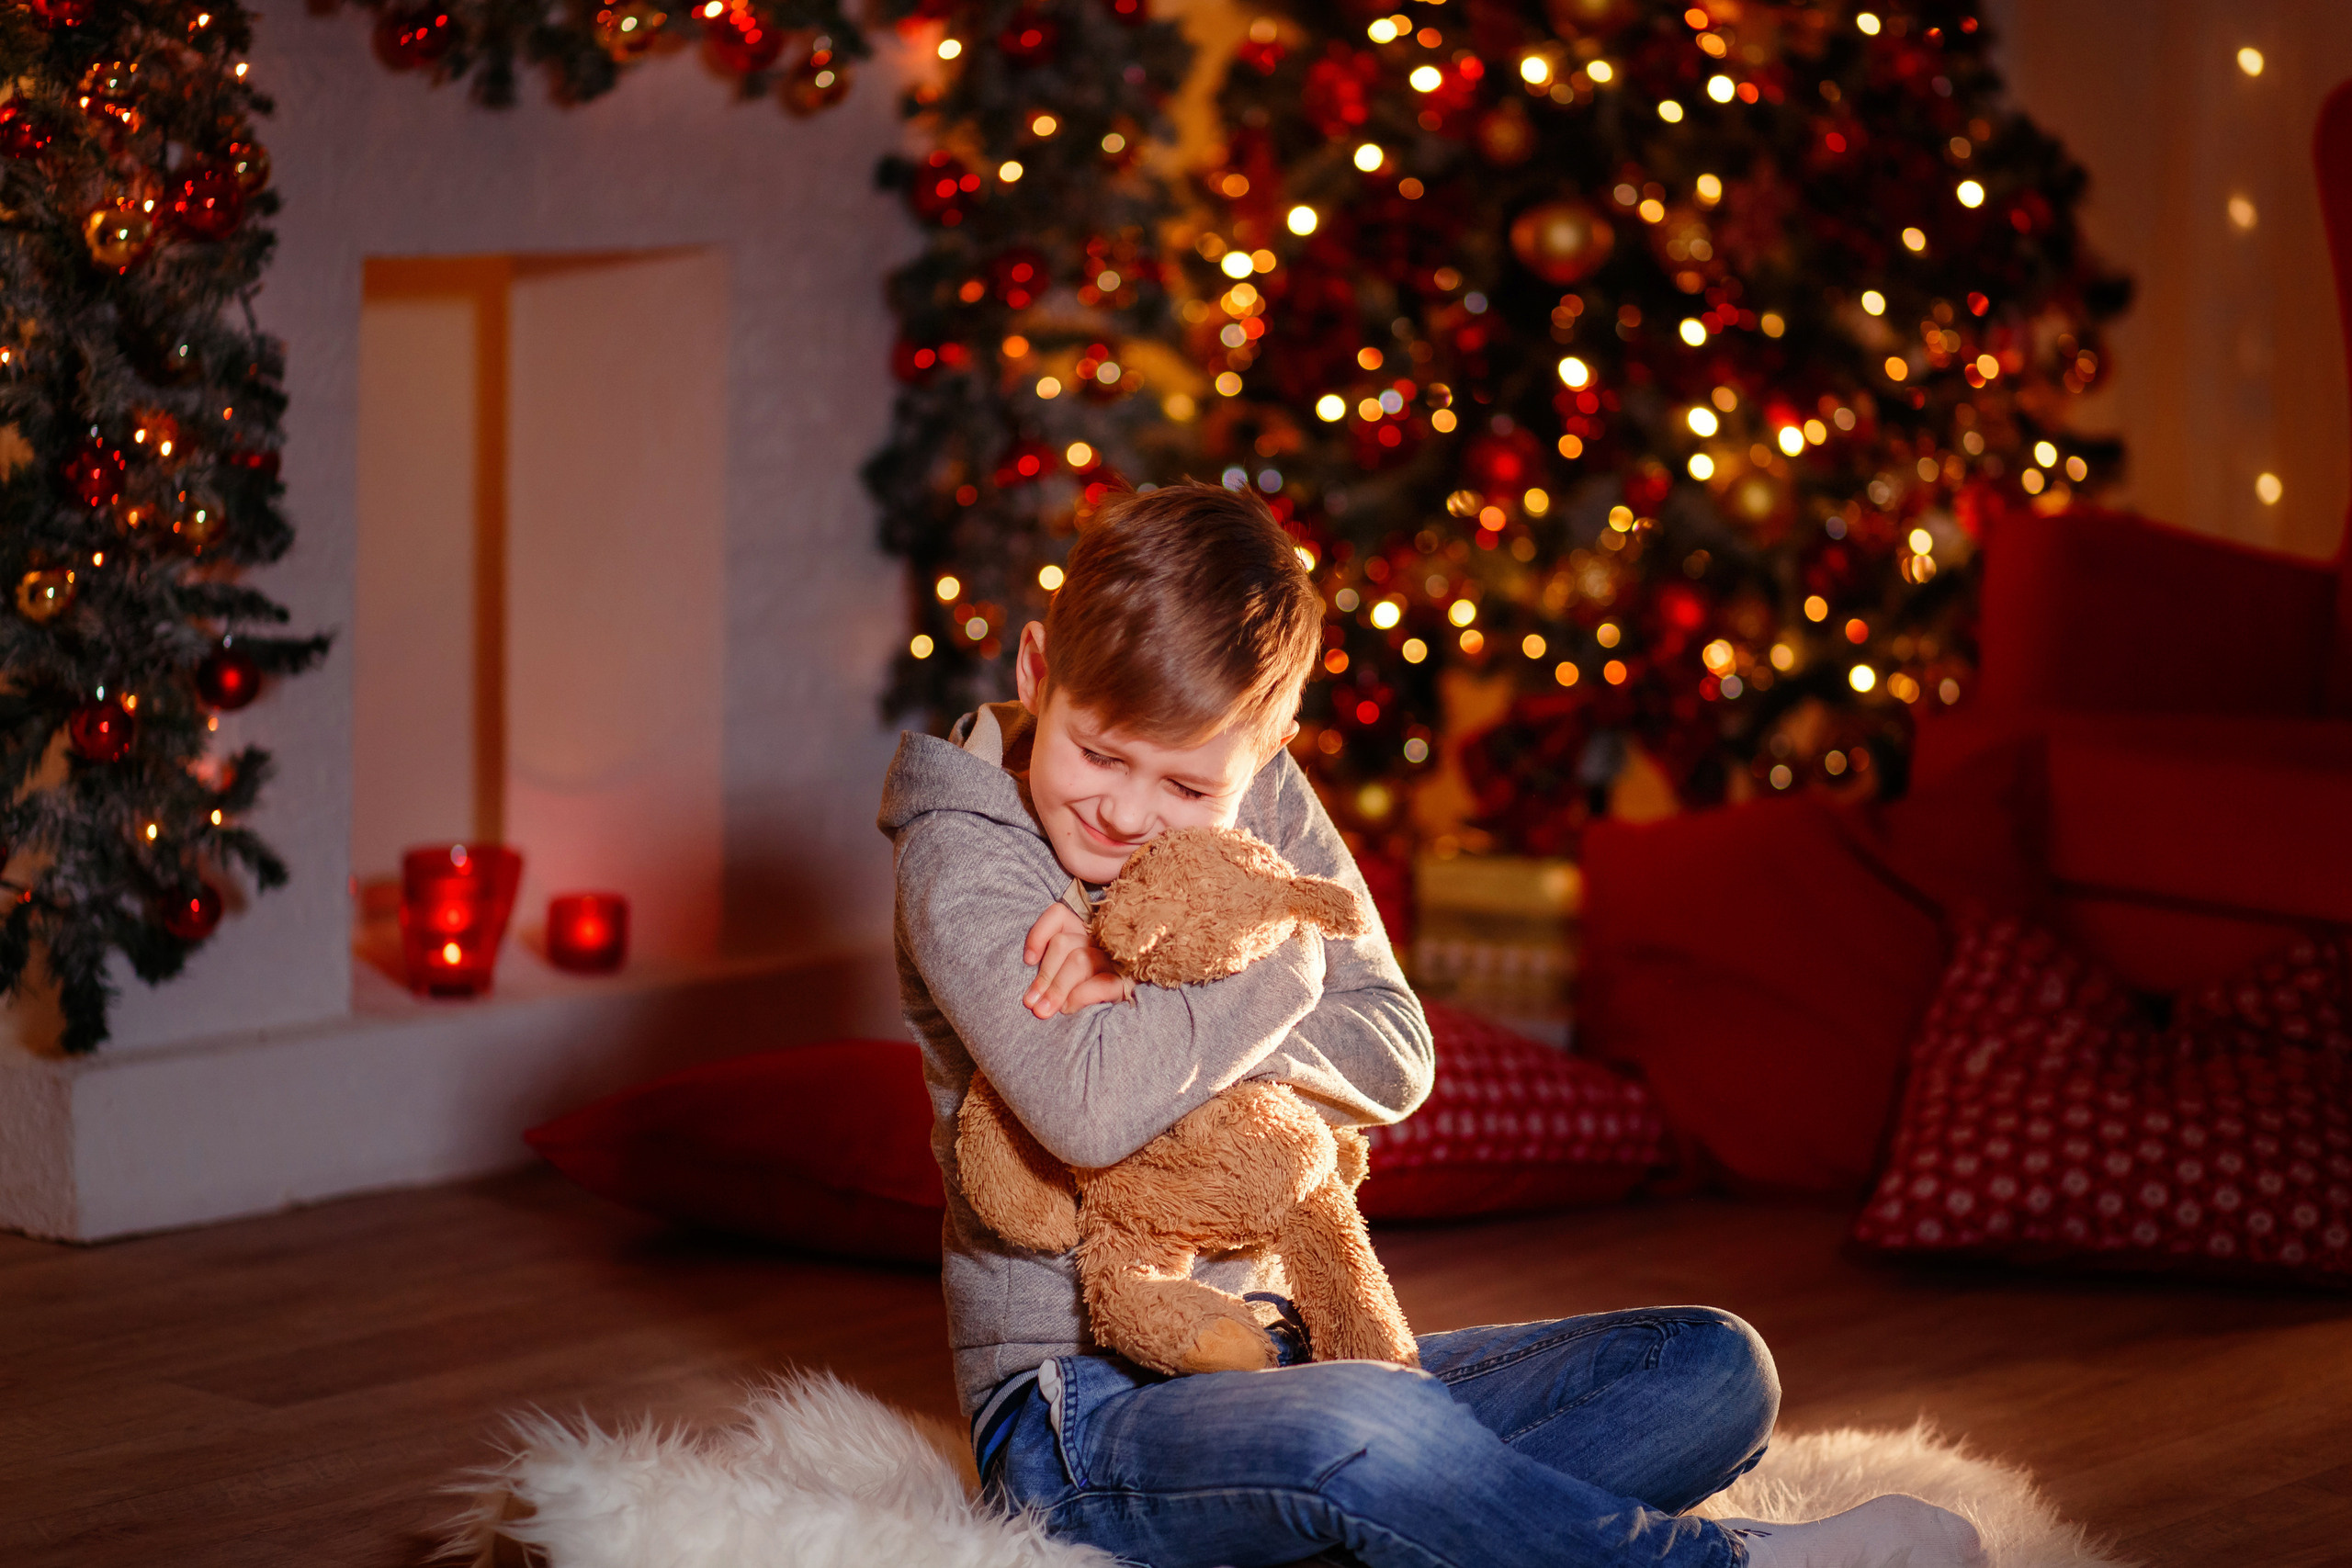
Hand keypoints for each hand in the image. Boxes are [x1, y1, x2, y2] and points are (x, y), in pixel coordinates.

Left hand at [1022, 902, 1133, 1018]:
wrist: (1120, 1015)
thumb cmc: (1083, 991)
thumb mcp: (1062, 977)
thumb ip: (1048, 974)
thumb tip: (1031, 996)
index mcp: (1082, 931)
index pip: (1058, 915)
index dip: (1039, 934)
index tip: (1028, 961)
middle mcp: (1098, 939)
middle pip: (1062, 943)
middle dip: (1044, 975)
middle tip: (1030, 1002)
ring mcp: (1113, 959)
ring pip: (1079, 960)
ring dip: (1057, 988)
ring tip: (1044, 1010)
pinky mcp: (1125, 981)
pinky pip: (1101, 983)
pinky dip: (1080, 996)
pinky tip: (1068, 1008)